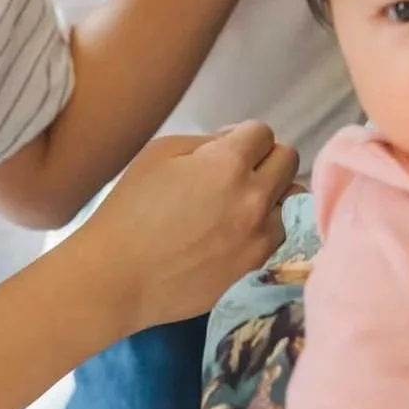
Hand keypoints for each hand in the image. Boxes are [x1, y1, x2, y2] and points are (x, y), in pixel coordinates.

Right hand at [85, 121, 297, 332]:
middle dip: (266, 157)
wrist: (118, 276)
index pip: (263, 132)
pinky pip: (278, 235)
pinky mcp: (255, 266)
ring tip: (236, 205)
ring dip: (270, 194)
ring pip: (289, 199)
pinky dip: (263, 227)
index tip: (224, 148)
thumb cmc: (130, 208)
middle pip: (288, 159)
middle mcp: (254, 197)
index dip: (243, 135)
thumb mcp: (161, 153)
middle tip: (237, 171)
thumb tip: (233, 143)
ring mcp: (258, 236)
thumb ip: (206, 141)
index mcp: (229, 162)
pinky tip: (233, 232)